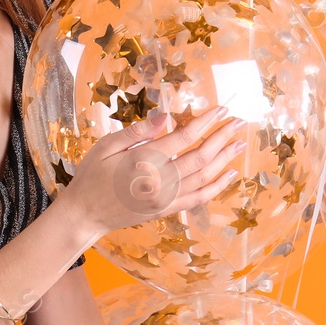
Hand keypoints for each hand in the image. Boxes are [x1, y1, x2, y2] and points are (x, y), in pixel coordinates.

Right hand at [61, 107, 246, 241]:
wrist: (86, 213)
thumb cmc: (93, 175)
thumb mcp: (106, 146)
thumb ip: (137, 131)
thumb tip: (166, 117)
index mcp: (144, 160)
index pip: (184, 137)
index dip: (206, 122)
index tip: (221, 110)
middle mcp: (160, 181)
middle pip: (201, 156)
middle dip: (222, 137)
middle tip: (239, 122)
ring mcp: (166, 198)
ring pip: (204, 177)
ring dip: (224, 159)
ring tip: (239, 144)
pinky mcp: (167, 209)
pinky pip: (198, 198)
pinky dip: (216, 186)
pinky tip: (228, 174)